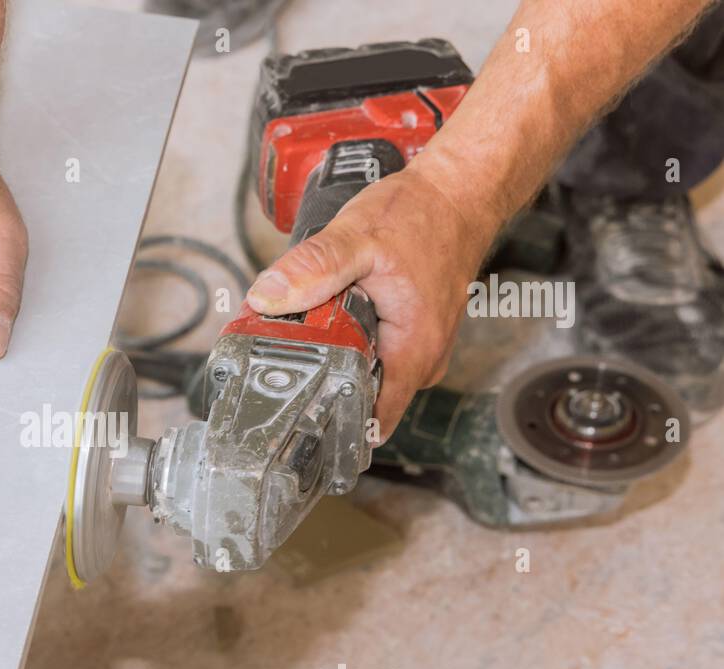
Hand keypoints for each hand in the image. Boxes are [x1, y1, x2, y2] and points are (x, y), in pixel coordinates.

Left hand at [243, 163, 496, 439]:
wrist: (457, 191)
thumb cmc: (420, 214)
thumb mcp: (357, 237)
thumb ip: (312, 270)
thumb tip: (267, 298)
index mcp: (413, 351)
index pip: (369, 421)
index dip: (326, 420)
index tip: (289, 409)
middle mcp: (422, 360)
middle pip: (358, 396)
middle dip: (319, 378)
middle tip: (282, 351)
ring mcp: (418, 350)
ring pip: (363, 371)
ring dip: (332, 354)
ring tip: (306, 325)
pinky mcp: (411, 335)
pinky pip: (372, 351)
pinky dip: (347, 337)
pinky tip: (329, 315)